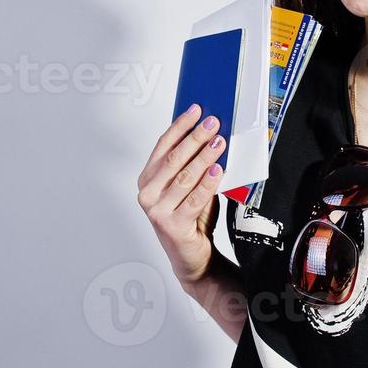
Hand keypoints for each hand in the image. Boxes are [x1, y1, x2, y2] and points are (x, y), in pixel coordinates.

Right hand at [136, 104, 226, 284]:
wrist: (191, 257)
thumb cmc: (190, 218)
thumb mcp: (187, 187)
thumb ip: (191, 164)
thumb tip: (207, 133)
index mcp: (147, 179)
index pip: (163, 145)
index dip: (180, 126)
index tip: (196, 110)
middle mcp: (148, 193)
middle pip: (174, 158)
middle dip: (195, 137)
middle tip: (212, 123)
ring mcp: (157, 210)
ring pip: (185, 177)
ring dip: (204, 157)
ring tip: (219, 143)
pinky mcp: (172, 225)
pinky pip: (194, 199)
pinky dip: (207, 184)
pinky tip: (218, 171)